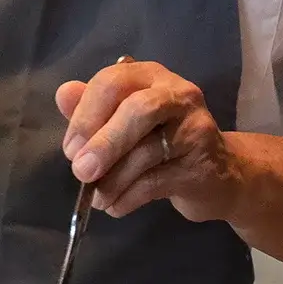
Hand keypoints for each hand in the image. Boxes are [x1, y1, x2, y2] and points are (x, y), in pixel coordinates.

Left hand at [54, 59, 237, 221]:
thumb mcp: (123, 121)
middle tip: (81, 172)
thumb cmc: (161, 142)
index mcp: (150, 76)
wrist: (219, 175)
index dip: (86, 115)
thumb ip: (93, 108)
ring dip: (113, 180)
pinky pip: (156, 181)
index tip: (70, 149)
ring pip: (147, 151)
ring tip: (98, 198)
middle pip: (138, 110)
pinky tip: (116, 207)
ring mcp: (195, 128)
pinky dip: (128, 197)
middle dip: (104, 143)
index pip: (113, 82)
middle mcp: (177, 94)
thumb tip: (63, 94)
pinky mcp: (202, 165)